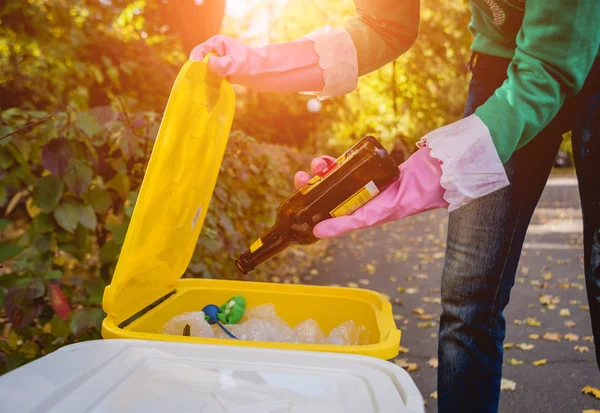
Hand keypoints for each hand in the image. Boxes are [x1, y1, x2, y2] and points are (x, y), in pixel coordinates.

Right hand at [190, 35, 323, 92]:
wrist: (268, 73)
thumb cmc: (254, 65)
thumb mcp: (237, 64)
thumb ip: (223, 64)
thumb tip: (209, 64)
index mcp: (217, 43)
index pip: (198, 52)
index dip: (195, 63)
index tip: (196, 76)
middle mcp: (216, 52)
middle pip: (200, 62)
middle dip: (199, 74)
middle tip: (200, 86)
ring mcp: (220, 63)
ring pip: (205, 72)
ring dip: (205, 81)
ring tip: (205, 91)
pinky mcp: (224, 73)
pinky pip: (212, 78)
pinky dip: (212, 85)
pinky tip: (212, 94)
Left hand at [294, 148, 448, 238]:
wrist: (438, 172)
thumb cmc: (411, 198)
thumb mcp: (375, 214)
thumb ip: (348, 224)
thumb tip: (317, 232)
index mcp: (361, 214)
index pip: (329, 209)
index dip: (311, 199)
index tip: (299, 187)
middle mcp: (362, 198)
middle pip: (329, 190)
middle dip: (314, 181)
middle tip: (304, 174)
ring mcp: (367, 182)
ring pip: (337, 175)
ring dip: (325, 169)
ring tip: (320, 162)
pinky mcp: (374, 167)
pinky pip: (351, 164)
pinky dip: (340, 161)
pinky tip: (334, 158)